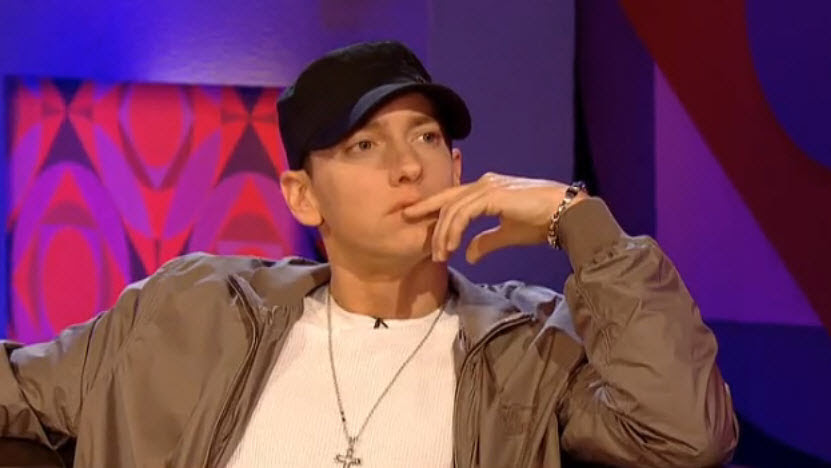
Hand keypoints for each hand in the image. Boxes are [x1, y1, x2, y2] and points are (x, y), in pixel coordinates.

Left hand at [402, 172, 587, 263]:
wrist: (565, 215)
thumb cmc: (541, 222)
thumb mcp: (507, 234)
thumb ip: (486, 242)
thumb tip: (468, 255)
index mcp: (486, 189)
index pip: (451, 197)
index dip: (430, 208)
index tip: (413, 221)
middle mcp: (483, 183)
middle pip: (447, 203)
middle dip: (432, 226)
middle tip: (429, 251)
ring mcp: (488, 186)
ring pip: (452, 209)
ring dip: (443, 234)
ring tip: (441, 255)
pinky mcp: (493, 195)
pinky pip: (464, 213)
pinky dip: (455, 231)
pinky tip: (454, 247)